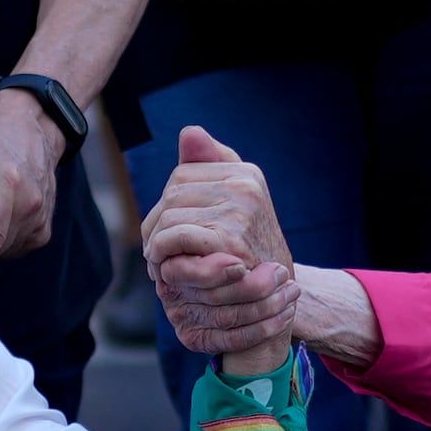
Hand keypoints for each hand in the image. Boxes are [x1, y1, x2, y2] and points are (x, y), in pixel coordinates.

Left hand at [143, 124, 296, 361]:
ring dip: (156, 245)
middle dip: (156, 226)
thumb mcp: (235, 205)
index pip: (182, 174)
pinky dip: (161, 254)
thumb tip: (189, 133)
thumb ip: (211, 167)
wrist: (275, 297)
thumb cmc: (249, 251)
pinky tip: (165, 269)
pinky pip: (172, 237)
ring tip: (162, 264)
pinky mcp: (228, 240)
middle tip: (157, 254)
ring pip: (167, 217)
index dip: (166, 204)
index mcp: (246, 173)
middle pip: (171, 195)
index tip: (166, 230)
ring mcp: (239, 211)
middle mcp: (245, 185)